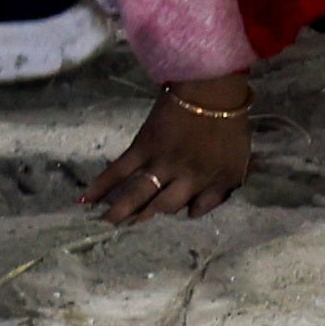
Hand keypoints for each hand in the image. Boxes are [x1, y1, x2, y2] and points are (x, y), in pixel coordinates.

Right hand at [86, 80, 256, 224]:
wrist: (211, 89)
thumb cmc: (229, 125)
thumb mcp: (237, 163)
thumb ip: (222, 188)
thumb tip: (200, 210)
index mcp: (208, 183)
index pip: (193, 211)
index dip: (182, 218)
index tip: (166, 228)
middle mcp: (183, 178)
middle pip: (161, 207)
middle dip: (145, 220)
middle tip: (126, 236)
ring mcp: (161, 163)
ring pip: (138, 193)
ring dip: (120, 210)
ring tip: (104, 224)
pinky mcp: (143, 146)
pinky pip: (120, 169)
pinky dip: (102, 184)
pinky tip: (86, 198)